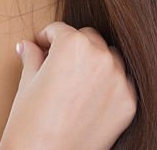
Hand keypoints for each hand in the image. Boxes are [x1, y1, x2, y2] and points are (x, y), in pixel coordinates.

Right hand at [0, 21, 137, 149]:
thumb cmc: (29, 126)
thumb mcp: (27, 85)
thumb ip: (33, 57)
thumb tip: (29, 45)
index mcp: (72, 45)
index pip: (61, 30)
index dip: (47, 38)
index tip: (42, 46)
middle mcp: (100, 56)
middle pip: (89, 38)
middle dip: (73, 48)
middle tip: (58, 66)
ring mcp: (119, 79)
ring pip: (110, 57)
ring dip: (96, 63)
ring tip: (77, 83)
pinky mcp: (129, 101)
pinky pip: (122, 82)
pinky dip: (110, 86)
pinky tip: (91, 99)